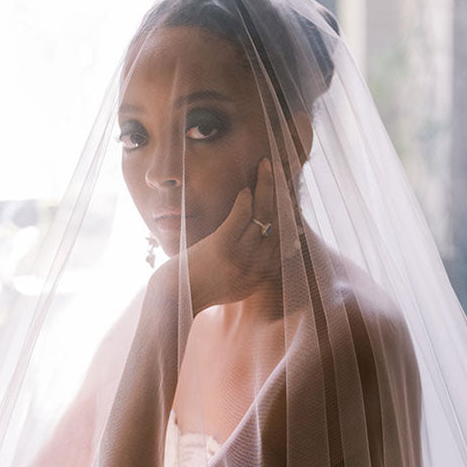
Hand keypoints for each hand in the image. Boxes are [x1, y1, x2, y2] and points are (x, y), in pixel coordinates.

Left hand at [183, 157, 278, 313]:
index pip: (283, 245)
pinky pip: (240, 216)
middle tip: (283, 174)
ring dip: (266, 187)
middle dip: (282, 196)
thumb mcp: (233, 288)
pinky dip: (245, 199)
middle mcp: (255, 268)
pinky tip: (246, 188)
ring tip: (267, 166)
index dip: (290, 219)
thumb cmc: (199, 290)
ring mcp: (239, 258)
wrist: (175, 300)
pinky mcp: (222, 247)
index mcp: (259, 278)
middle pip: (278, 226)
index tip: (291, 200)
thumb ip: (250, 272)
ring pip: (262, 216)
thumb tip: (263, 251)